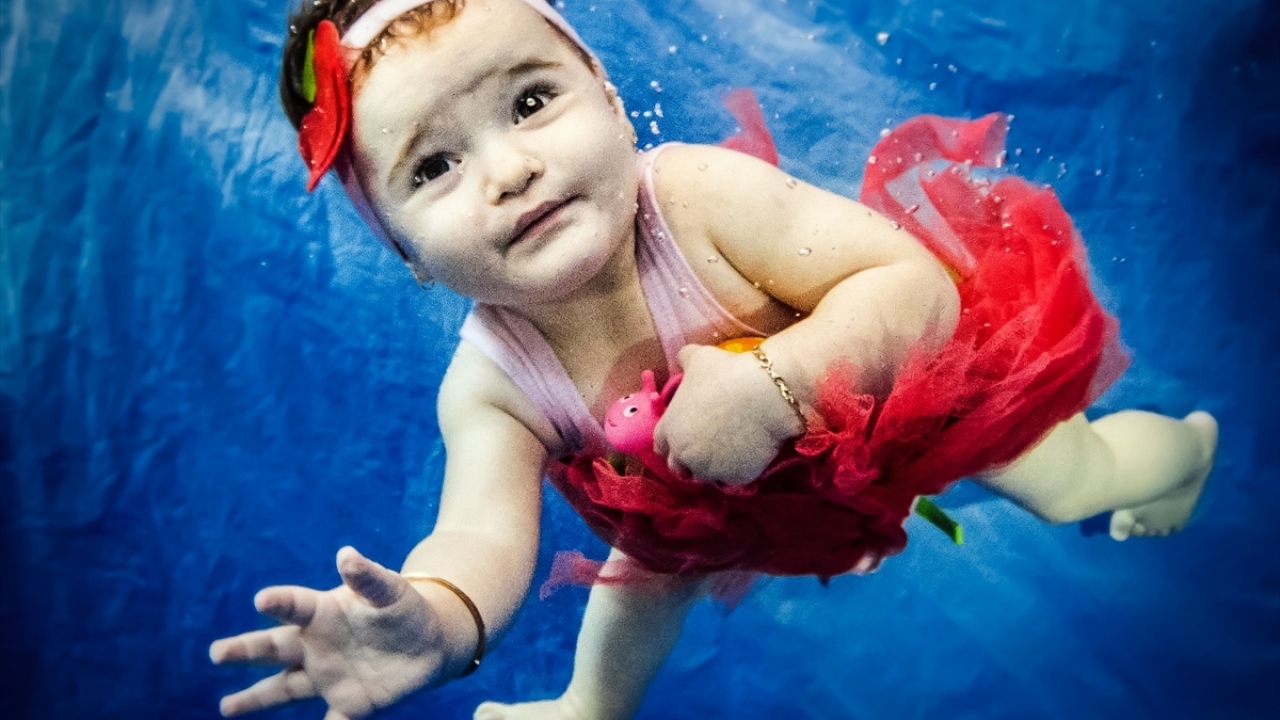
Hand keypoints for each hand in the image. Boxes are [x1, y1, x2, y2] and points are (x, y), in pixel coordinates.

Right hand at [210, 547, 455, 718]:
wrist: (427, 643)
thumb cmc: (401, 609)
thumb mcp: (389, 590)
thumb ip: (367, 577)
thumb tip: (346, 555)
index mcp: (323, 613)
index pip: (295, 606)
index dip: (280, 602)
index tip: (263, 600)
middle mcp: (316, 646)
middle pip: (275, 648)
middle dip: (245, 650)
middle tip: (217, 652)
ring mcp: (327, 677)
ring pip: (284, 689)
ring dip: (256, 699)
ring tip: (226, 707)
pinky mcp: (348, 705)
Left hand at [653, 344, 804, 483]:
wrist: (766, 393)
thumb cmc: (727, 372)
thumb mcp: (699, 358)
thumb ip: (685, 359)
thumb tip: (684, 356)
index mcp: (670, 429)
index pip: (661, 446)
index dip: (674, 441)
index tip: (688, 434)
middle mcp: (684, 455)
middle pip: (680, 467)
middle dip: (690, 460)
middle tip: (709, 446)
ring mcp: (710, 470)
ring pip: (707, 476)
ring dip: (714, 467)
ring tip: (731, 451)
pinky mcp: (735, 479)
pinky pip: (733, 480)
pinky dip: (738, 471)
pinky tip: (748, 454)